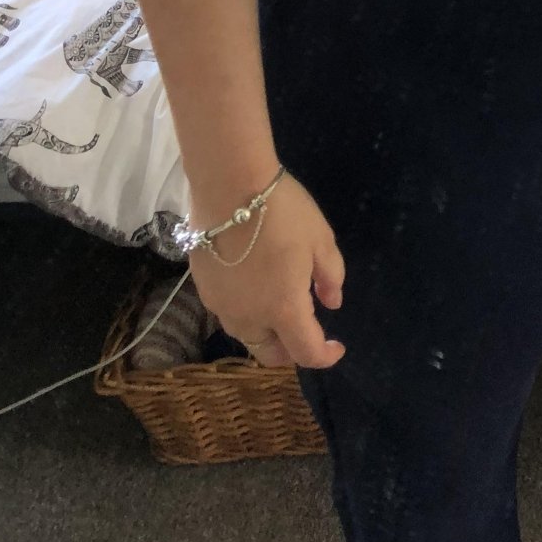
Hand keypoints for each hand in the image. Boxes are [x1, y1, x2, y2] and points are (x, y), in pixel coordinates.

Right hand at [187, 170, 346, 369]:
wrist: (228, 185)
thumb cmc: (283, 212)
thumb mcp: (322, 240)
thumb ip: (330, 277)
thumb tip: (332, 303)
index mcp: (283, 310)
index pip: (306, 352)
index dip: (326, 356)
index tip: (337, 346)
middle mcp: (249, 317)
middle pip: (270, 354)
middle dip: (290, 351)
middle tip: (306, 329)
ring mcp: (221, 306)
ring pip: (246, 336)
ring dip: (266, 333)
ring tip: (281, 306)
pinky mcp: (203, 289)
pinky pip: (229, 314)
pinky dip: (246, 313)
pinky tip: (255, 287)